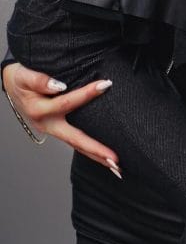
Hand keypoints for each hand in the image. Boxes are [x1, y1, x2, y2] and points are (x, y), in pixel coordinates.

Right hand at [3, 63, 120, 173]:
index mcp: (40, 111)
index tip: (105, 85)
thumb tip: (59, 85)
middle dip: (96, 151)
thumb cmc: (19, 79)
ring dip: (96, 156)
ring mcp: (53, 130)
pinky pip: (75, 141)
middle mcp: (48, 125)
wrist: (12, 85)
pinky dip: (89, 150)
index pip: (68, 102)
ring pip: (77, 145)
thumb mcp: (24, 76)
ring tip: (116, 166)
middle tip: (115, 161)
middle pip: (75, 140)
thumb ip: (40, 81)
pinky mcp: (57, 129)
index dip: (87, 93)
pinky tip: (103, 156)